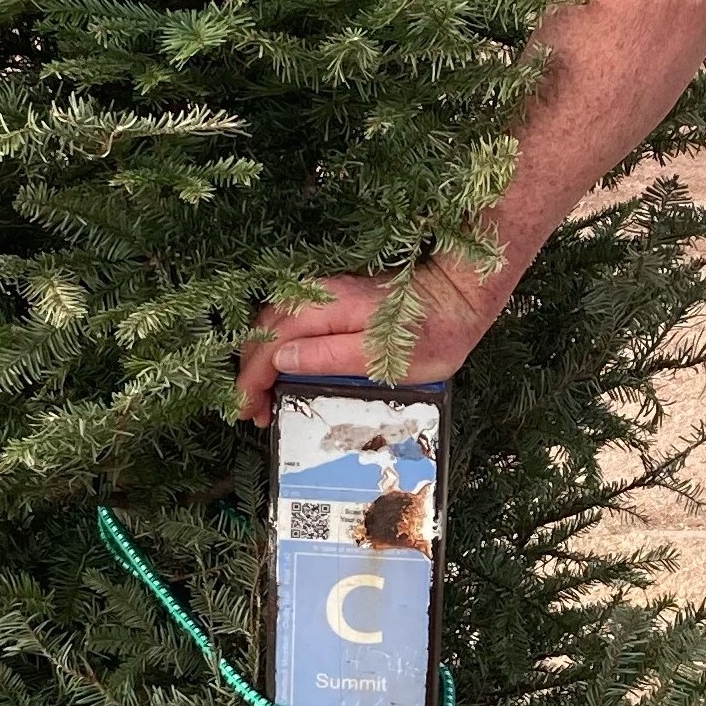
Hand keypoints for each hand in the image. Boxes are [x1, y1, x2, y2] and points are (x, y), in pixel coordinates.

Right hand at [235, 251, 505, 425]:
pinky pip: (291, 320)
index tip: (247, 411)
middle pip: (262, 332)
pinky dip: (278, 346)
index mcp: (325, 309)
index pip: (269, 344)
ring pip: (273, 325)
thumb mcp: (383, 357)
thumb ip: (330, 357)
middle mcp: (317, 295)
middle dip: (250, 373)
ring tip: (265, 397)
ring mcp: (325, 293)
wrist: (458, 295)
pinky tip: (286, 369)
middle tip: (253, 412)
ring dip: (262, 360)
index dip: (251, 380)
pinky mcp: (335, 298)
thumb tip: (282, 361)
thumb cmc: (430, 332)